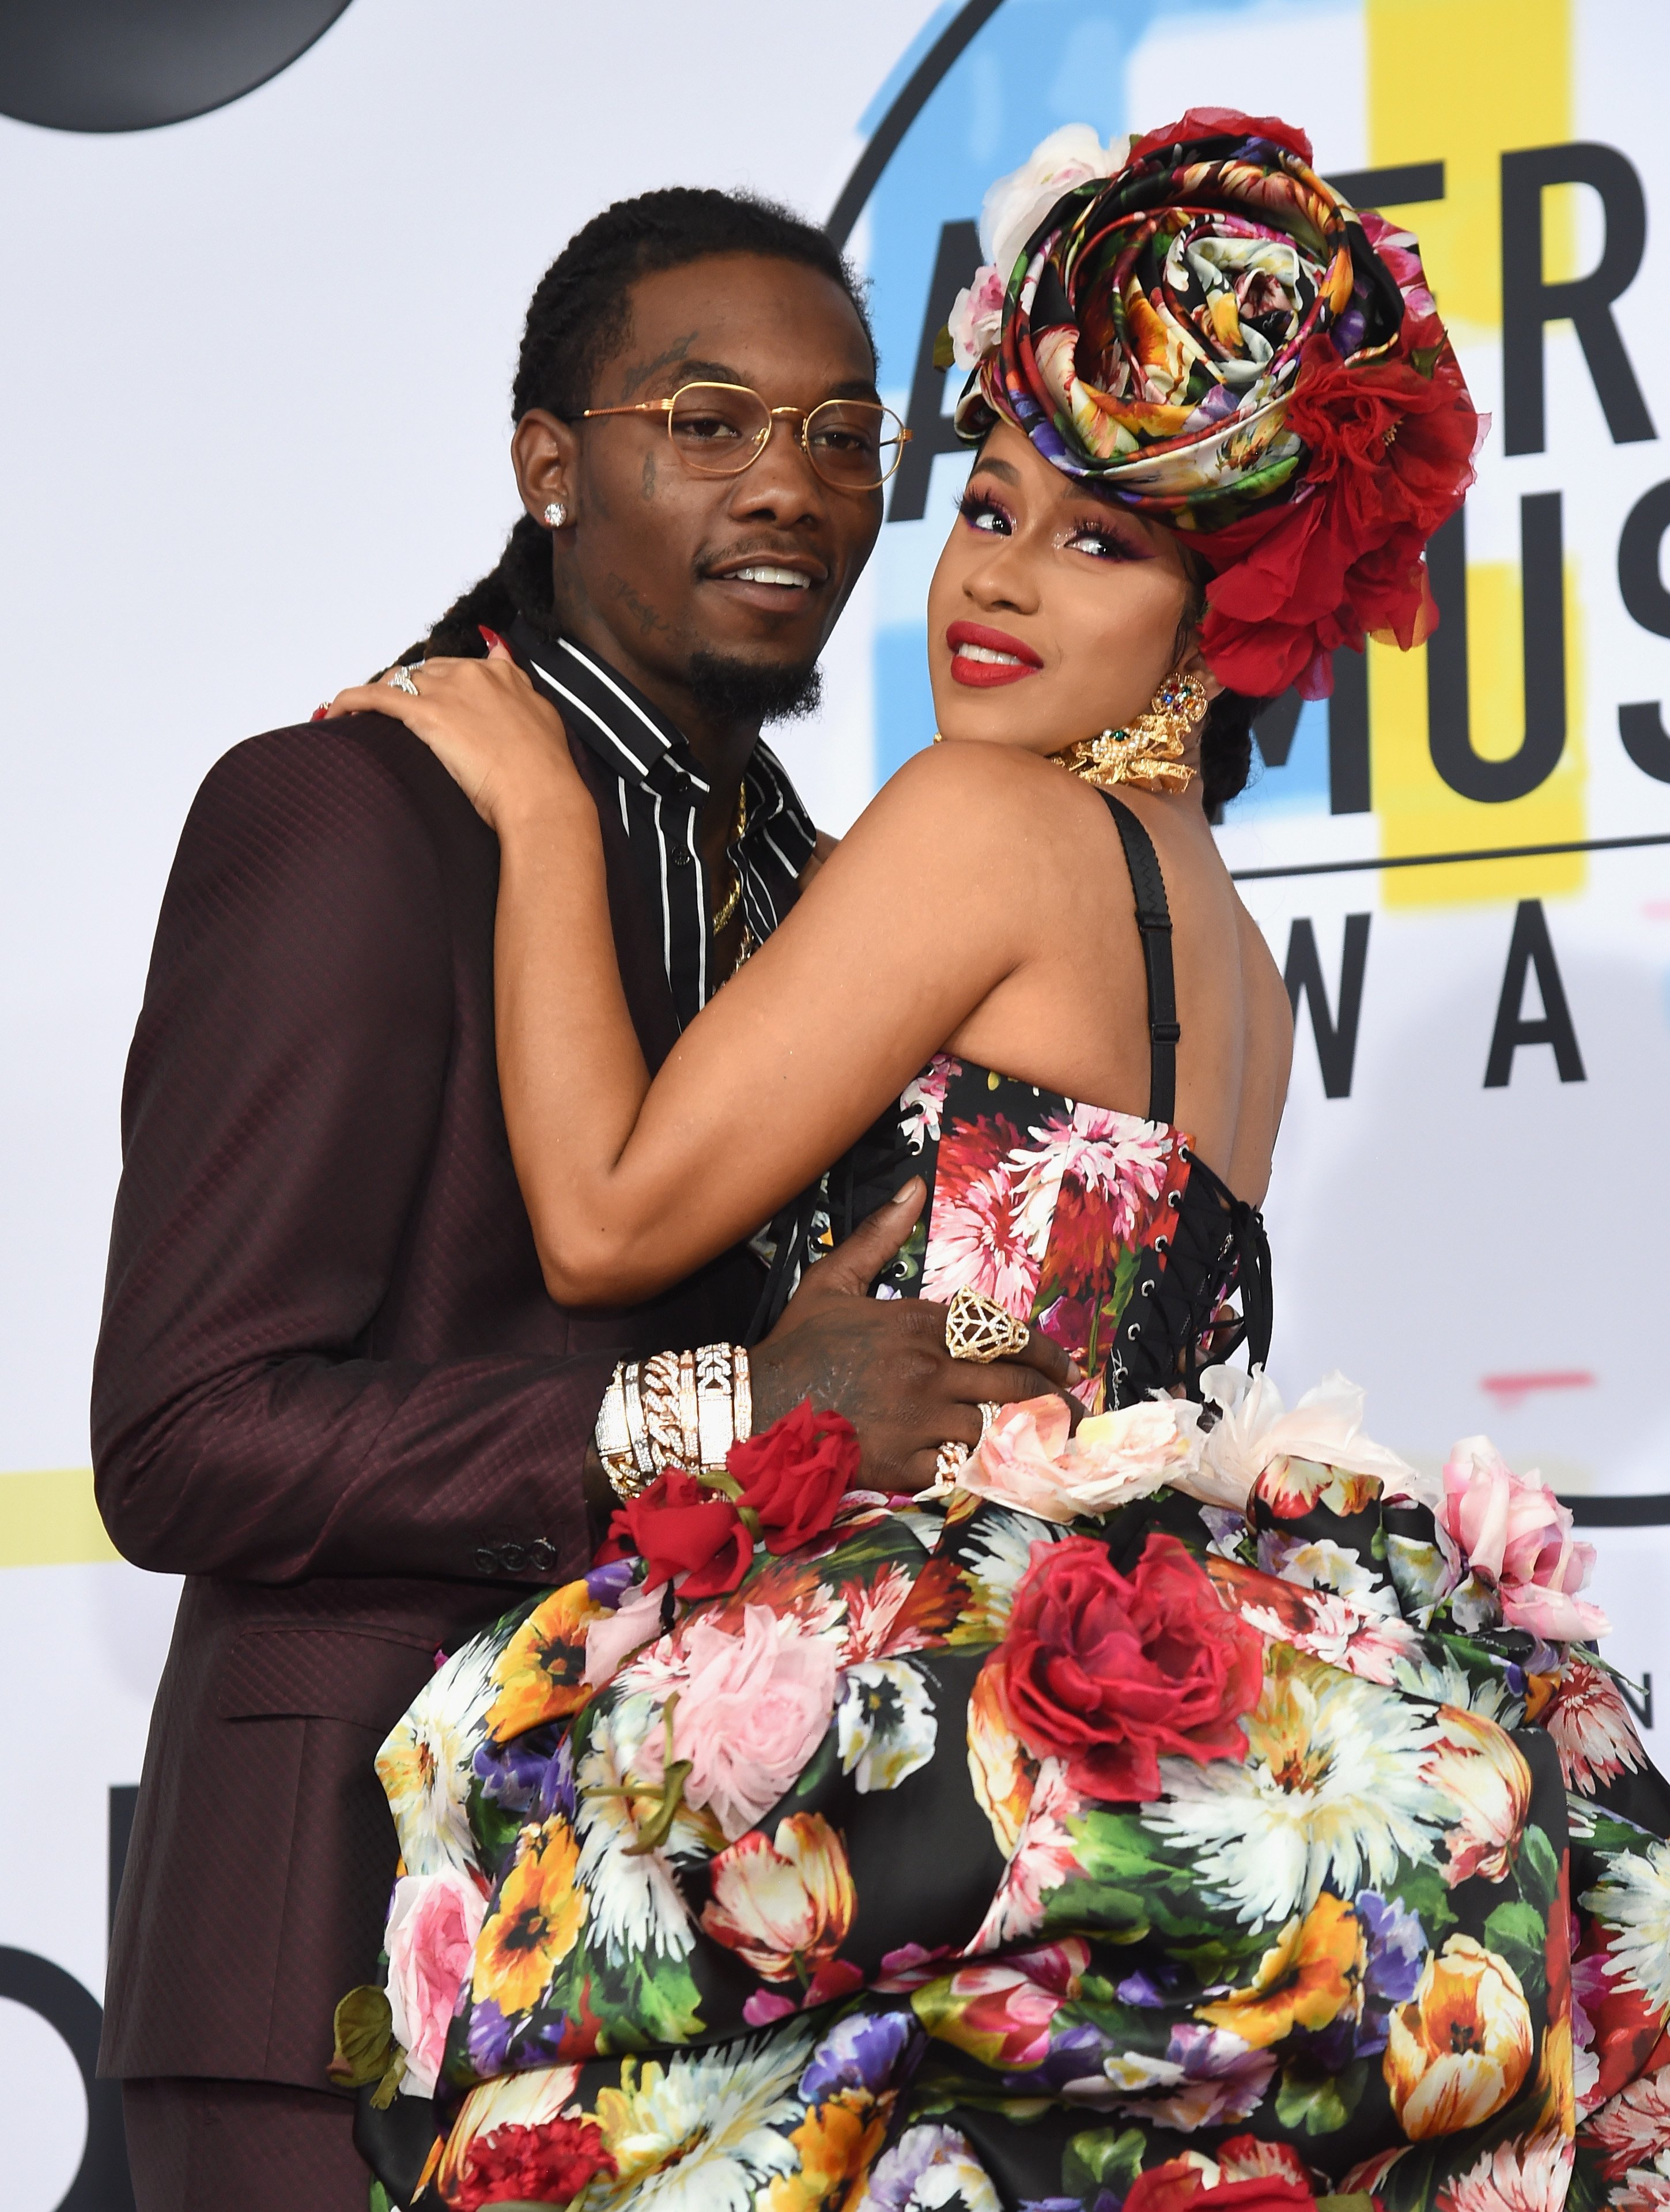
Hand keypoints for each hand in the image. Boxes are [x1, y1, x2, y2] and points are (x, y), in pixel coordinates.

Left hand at [326, 639, 583, 832]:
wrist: (543, 796)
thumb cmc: (545, 772)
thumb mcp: (542, 716)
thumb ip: (517, 686)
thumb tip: (502, 653)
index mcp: (502, 674)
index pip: (457, 667)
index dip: (438, 685)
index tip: (430, 701)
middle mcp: (472, 673)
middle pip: (424, 672)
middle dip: (409, 693)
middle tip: (397, 721)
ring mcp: (448, 691)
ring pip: (399, 681)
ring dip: (381, 698)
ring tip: (367, 721)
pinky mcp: (427, 713)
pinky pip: (376, 697)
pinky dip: (352, 701)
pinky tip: (338, 712)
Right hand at [751, 1178, 1081, 1493]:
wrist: (755, 1407)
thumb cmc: (798, 1344)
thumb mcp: (834, 1278)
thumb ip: (879, 1235)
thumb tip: (915, 1187)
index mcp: (917, 1324)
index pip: (1002, 1335)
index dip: (1041, 1352)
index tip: (1062, 1365)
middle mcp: (927, 1370)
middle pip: (1012, 1384)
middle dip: (1055, 1397)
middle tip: (1077, 1409)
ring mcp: (917, 1419)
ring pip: (993, 1428)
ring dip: (1023, 1436)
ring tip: (1051, 1444)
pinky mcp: (903, 1465)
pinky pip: (959, 1469)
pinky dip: (978, 1470)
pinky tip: (996, 1470)